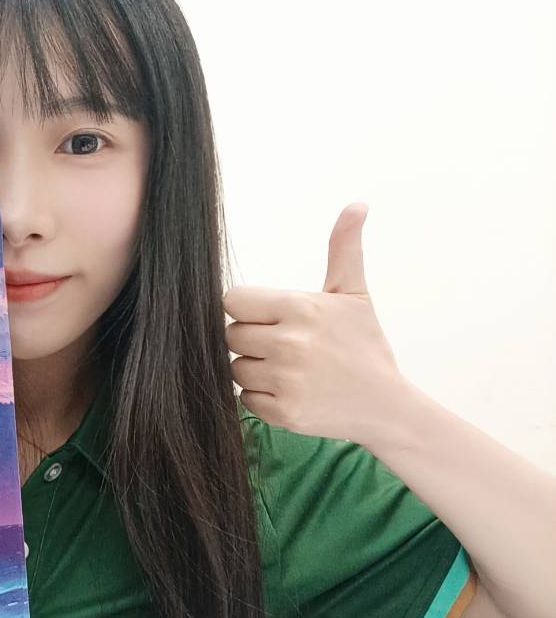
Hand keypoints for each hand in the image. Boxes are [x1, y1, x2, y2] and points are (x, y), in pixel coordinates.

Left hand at [223, 202, 405, 443]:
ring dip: (256, 369)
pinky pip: (246, 398)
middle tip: (284, 345)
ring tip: (290, 369)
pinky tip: (291, 391)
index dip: (248, 309)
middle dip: (252, 339)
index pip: (233, 301)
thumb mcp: (354, 295)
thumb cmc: (365, 346)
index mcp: (300, 308)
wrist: (386, 405)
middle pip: (231, 335)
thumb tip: (357, 205)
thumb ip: (344, 249)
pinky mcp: (283, 412)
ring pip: (236, 368)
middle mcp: (289, 343)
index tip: (270, 318)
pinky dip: (263, 397)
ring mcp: (285, 380)